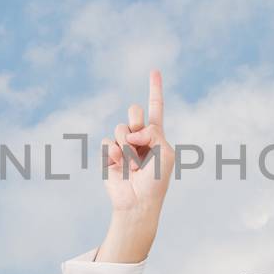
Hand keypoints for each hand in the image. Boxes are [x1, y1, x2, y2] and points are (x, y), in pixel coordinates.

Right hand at [101, 68, 175, 221]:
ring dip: (128, 145)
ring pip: (121, 127)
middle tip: (139, 138)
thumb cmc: (156, 182)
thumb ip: (154, 133)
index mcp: (157, 136)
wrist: (138, 203)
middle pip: (134, 111)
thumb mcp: (165, 153)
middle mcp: (140, 137)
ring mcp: (124, 145)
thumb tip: (132, 132)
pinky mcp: (110, 155)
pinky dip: (116, 153)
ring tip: (133, 164)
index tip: (154, 70)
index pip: (156, 108)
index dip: (155, 89)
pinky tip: (121, 168)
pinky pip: (109, 142)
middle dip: (136, 119)